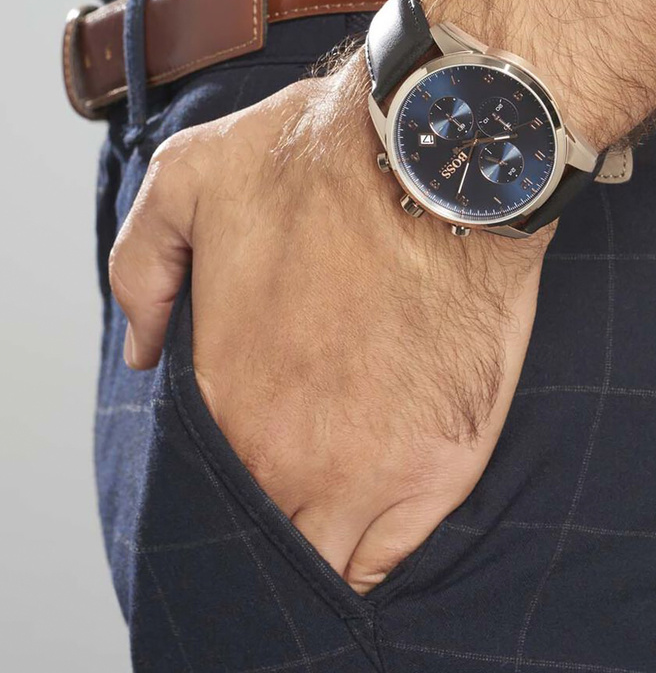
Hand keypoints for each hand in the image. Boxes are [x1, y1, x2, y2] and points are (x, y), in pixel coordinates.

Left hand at [108, 55, 551, 592]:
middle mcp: (291, 458)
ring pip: (327, 562)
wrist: (441, 164)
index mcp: (227, 401)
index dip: (225, 484)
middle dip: (272, 522)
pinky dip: (373, 551)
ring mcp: (372, 473)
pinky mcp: (444, 464)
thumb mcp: (189, 181)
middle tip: (291, 487)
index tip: (246, 464)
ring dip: (320, 546)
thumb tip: (142, 349)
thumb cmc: (321, 167)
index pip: (211, 489)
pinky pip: (393, 553)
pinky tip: (368, 522)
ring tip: (328, 514)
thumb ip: (142, 269)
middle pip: (269, 536)